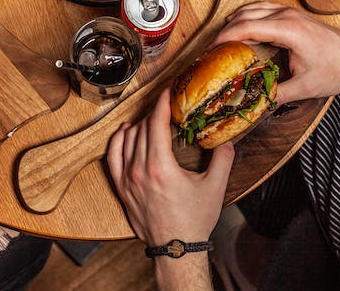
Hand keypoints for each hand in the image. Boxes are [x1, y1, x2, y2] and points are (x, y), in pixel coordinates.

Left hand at [107, 88, 233, 245]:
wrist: (176, 249)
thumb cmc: (193, 220)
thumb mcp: (214, 188)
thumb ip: (222, 160)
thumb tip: (227, 141)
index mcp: (161, 166)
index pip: (157, 123)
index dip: (162, 103)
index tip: (168, 91)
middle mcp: (140, 169)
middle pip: (143, 128)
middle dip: (155, 112)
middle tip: (165, 104)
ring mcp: (127, 178)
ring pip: (127, 139)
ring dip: (139, 124)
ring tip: (151, 118)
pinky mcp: (121, 187)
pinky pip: (113, 156)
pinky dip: (117, 140)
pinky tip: (125, 132)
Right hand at [212, 2, 339, 102]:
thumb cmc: (335, 69)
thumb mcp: (305, 87)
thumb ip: (277, 94)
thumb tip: (254, 102)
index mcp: (288, 30)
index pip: (247, 27)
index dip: (226, 37)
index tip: (211, 48)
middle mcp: (286, 15)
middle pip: (246, 15)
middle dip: (226, 30)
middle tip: (213, 47)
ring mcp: (289, 11)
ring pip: (253, 8)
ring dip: (235, 20)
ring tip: (222, 36)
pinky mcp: (292, 14)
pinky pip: (262, 8)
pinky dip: (247, 15)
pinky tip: (241, 24)